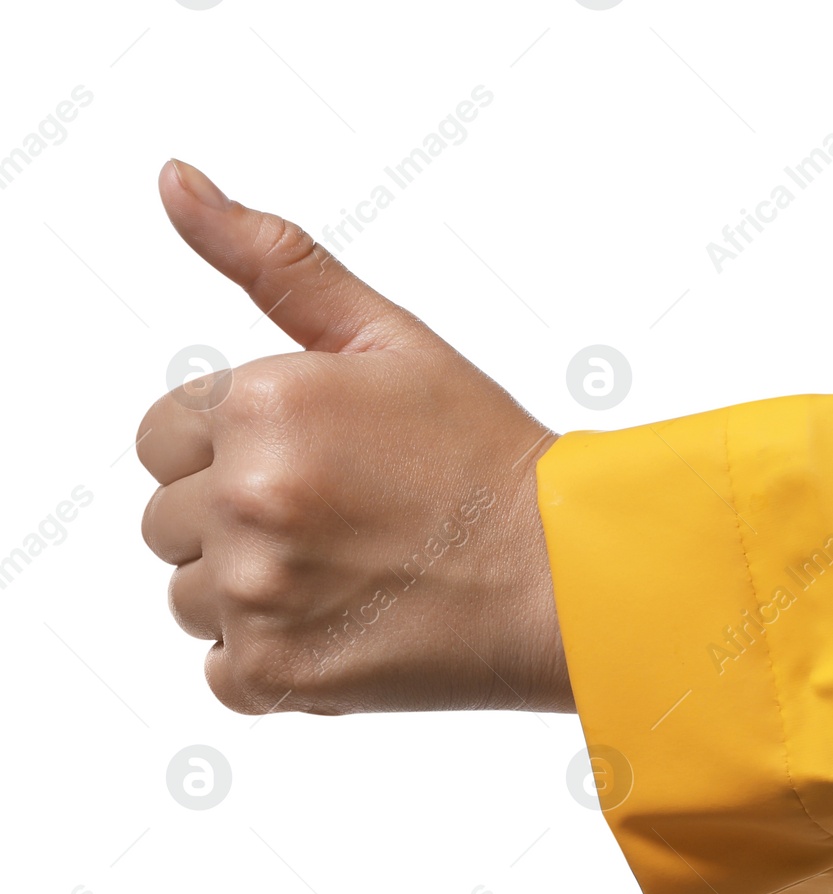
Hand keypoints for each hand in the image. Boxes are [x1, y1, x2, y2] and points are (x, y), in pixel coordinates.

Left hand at [139, 159, 573, 714]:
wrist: (568, 575)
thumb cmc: (487, 456)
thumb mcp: (389, 338)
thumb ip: (273, 260)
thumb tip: (174, 179)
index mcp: (261, 407)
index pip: (164, 437)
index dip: (235, 450)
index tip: (319, 466)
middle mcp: (247, 499)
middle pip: (168, 520)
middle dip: (239, 519)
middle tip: (344, 522)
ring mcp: (259, 594)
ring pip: (191, 598)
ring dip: (254, 593)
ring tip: (352, 577)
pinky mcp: (279, 675)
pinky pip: (225, 671)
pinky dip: (277, 660)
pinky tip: (350, 627)